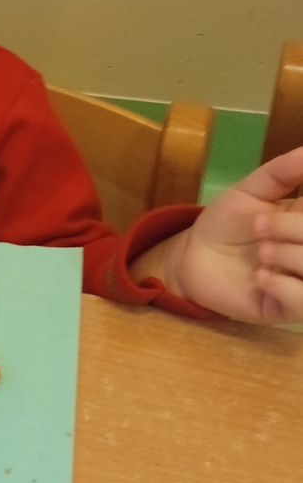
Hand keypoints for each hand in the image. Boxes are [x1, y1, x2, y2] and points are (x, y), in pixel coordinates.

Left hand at [148, 147, 302, 323]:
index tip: (279, 211)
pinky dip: (285, 286)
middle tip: (259, 226)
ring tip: (261, 252)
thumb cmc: (226, 223)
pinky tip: (260, 277)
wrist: (191, 256)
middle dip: (296, 229)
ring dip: (292, 257)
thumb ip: (282, 173)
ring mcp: (301, 281)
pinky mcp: (285, 308)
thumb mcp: (251, 191)